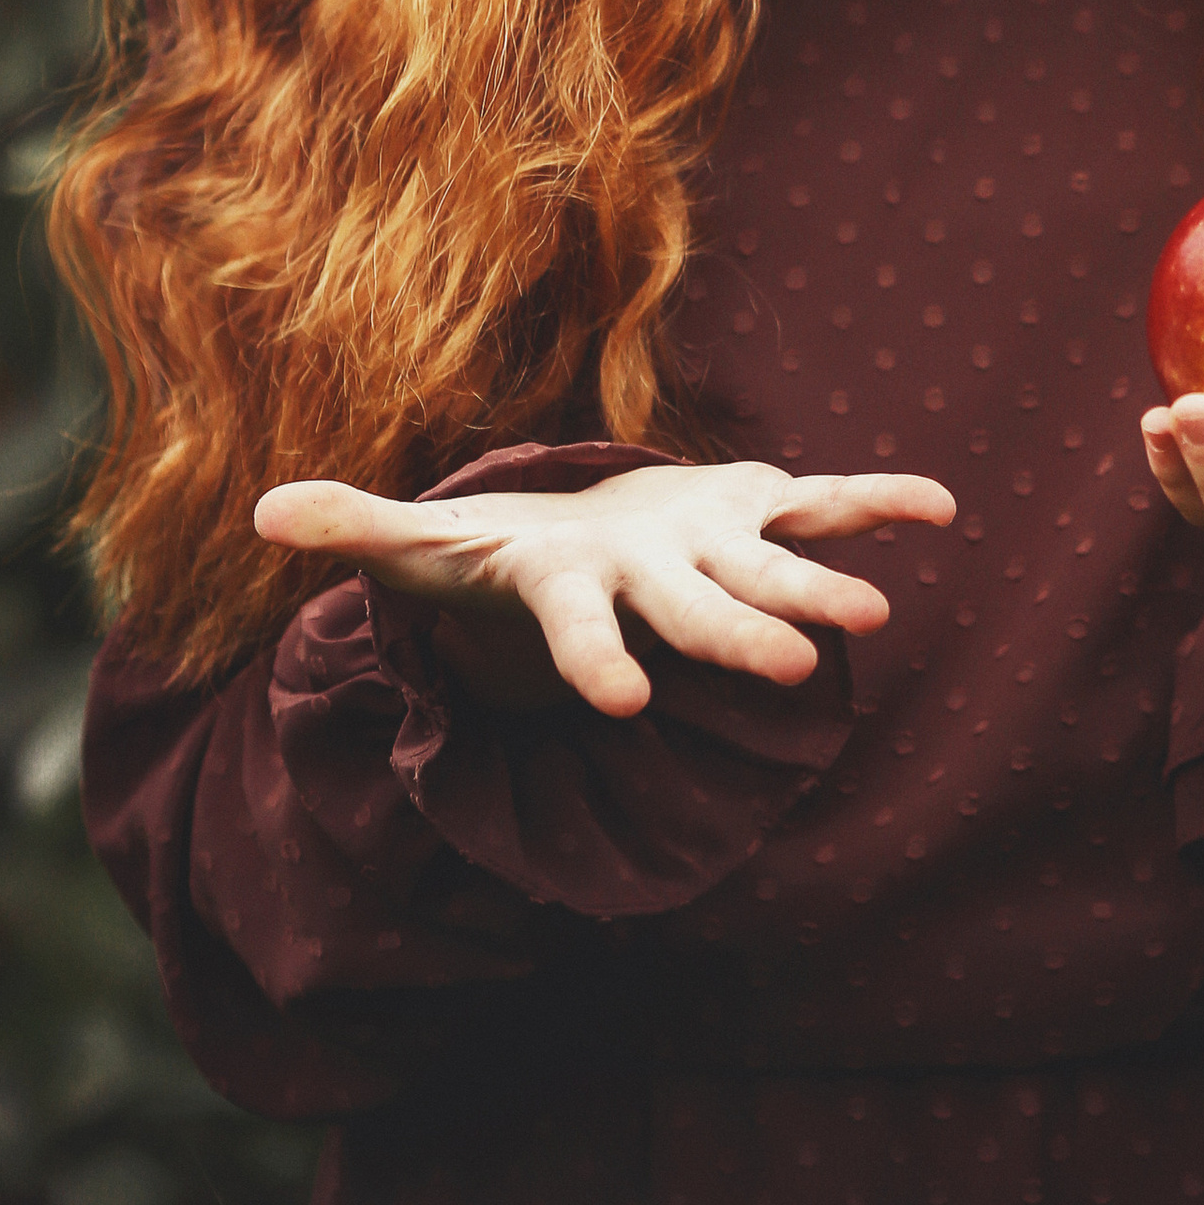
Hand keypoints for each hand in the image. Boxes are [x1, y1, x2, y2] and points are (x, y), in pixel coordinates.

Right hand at [253, 458, 955, 716]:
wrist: (582, 559)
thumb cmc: (497, 558)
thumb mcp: (425, 542)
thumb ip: (354, 526)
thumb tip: (262, 516)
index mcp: (574, 590)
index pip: (580, 635)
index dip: (598, 662)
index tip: (626, 703)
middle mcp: (650, 586)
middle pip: (694, 618)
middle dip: (737, 638)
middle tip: (791, 669)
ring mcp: (709, 551)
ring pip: (771, 570)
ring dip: (821, 589)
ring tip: (875, 614)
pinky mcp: (752, 507)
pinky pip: (822, 502)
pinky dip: (877, 503)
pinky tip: (941, 508)